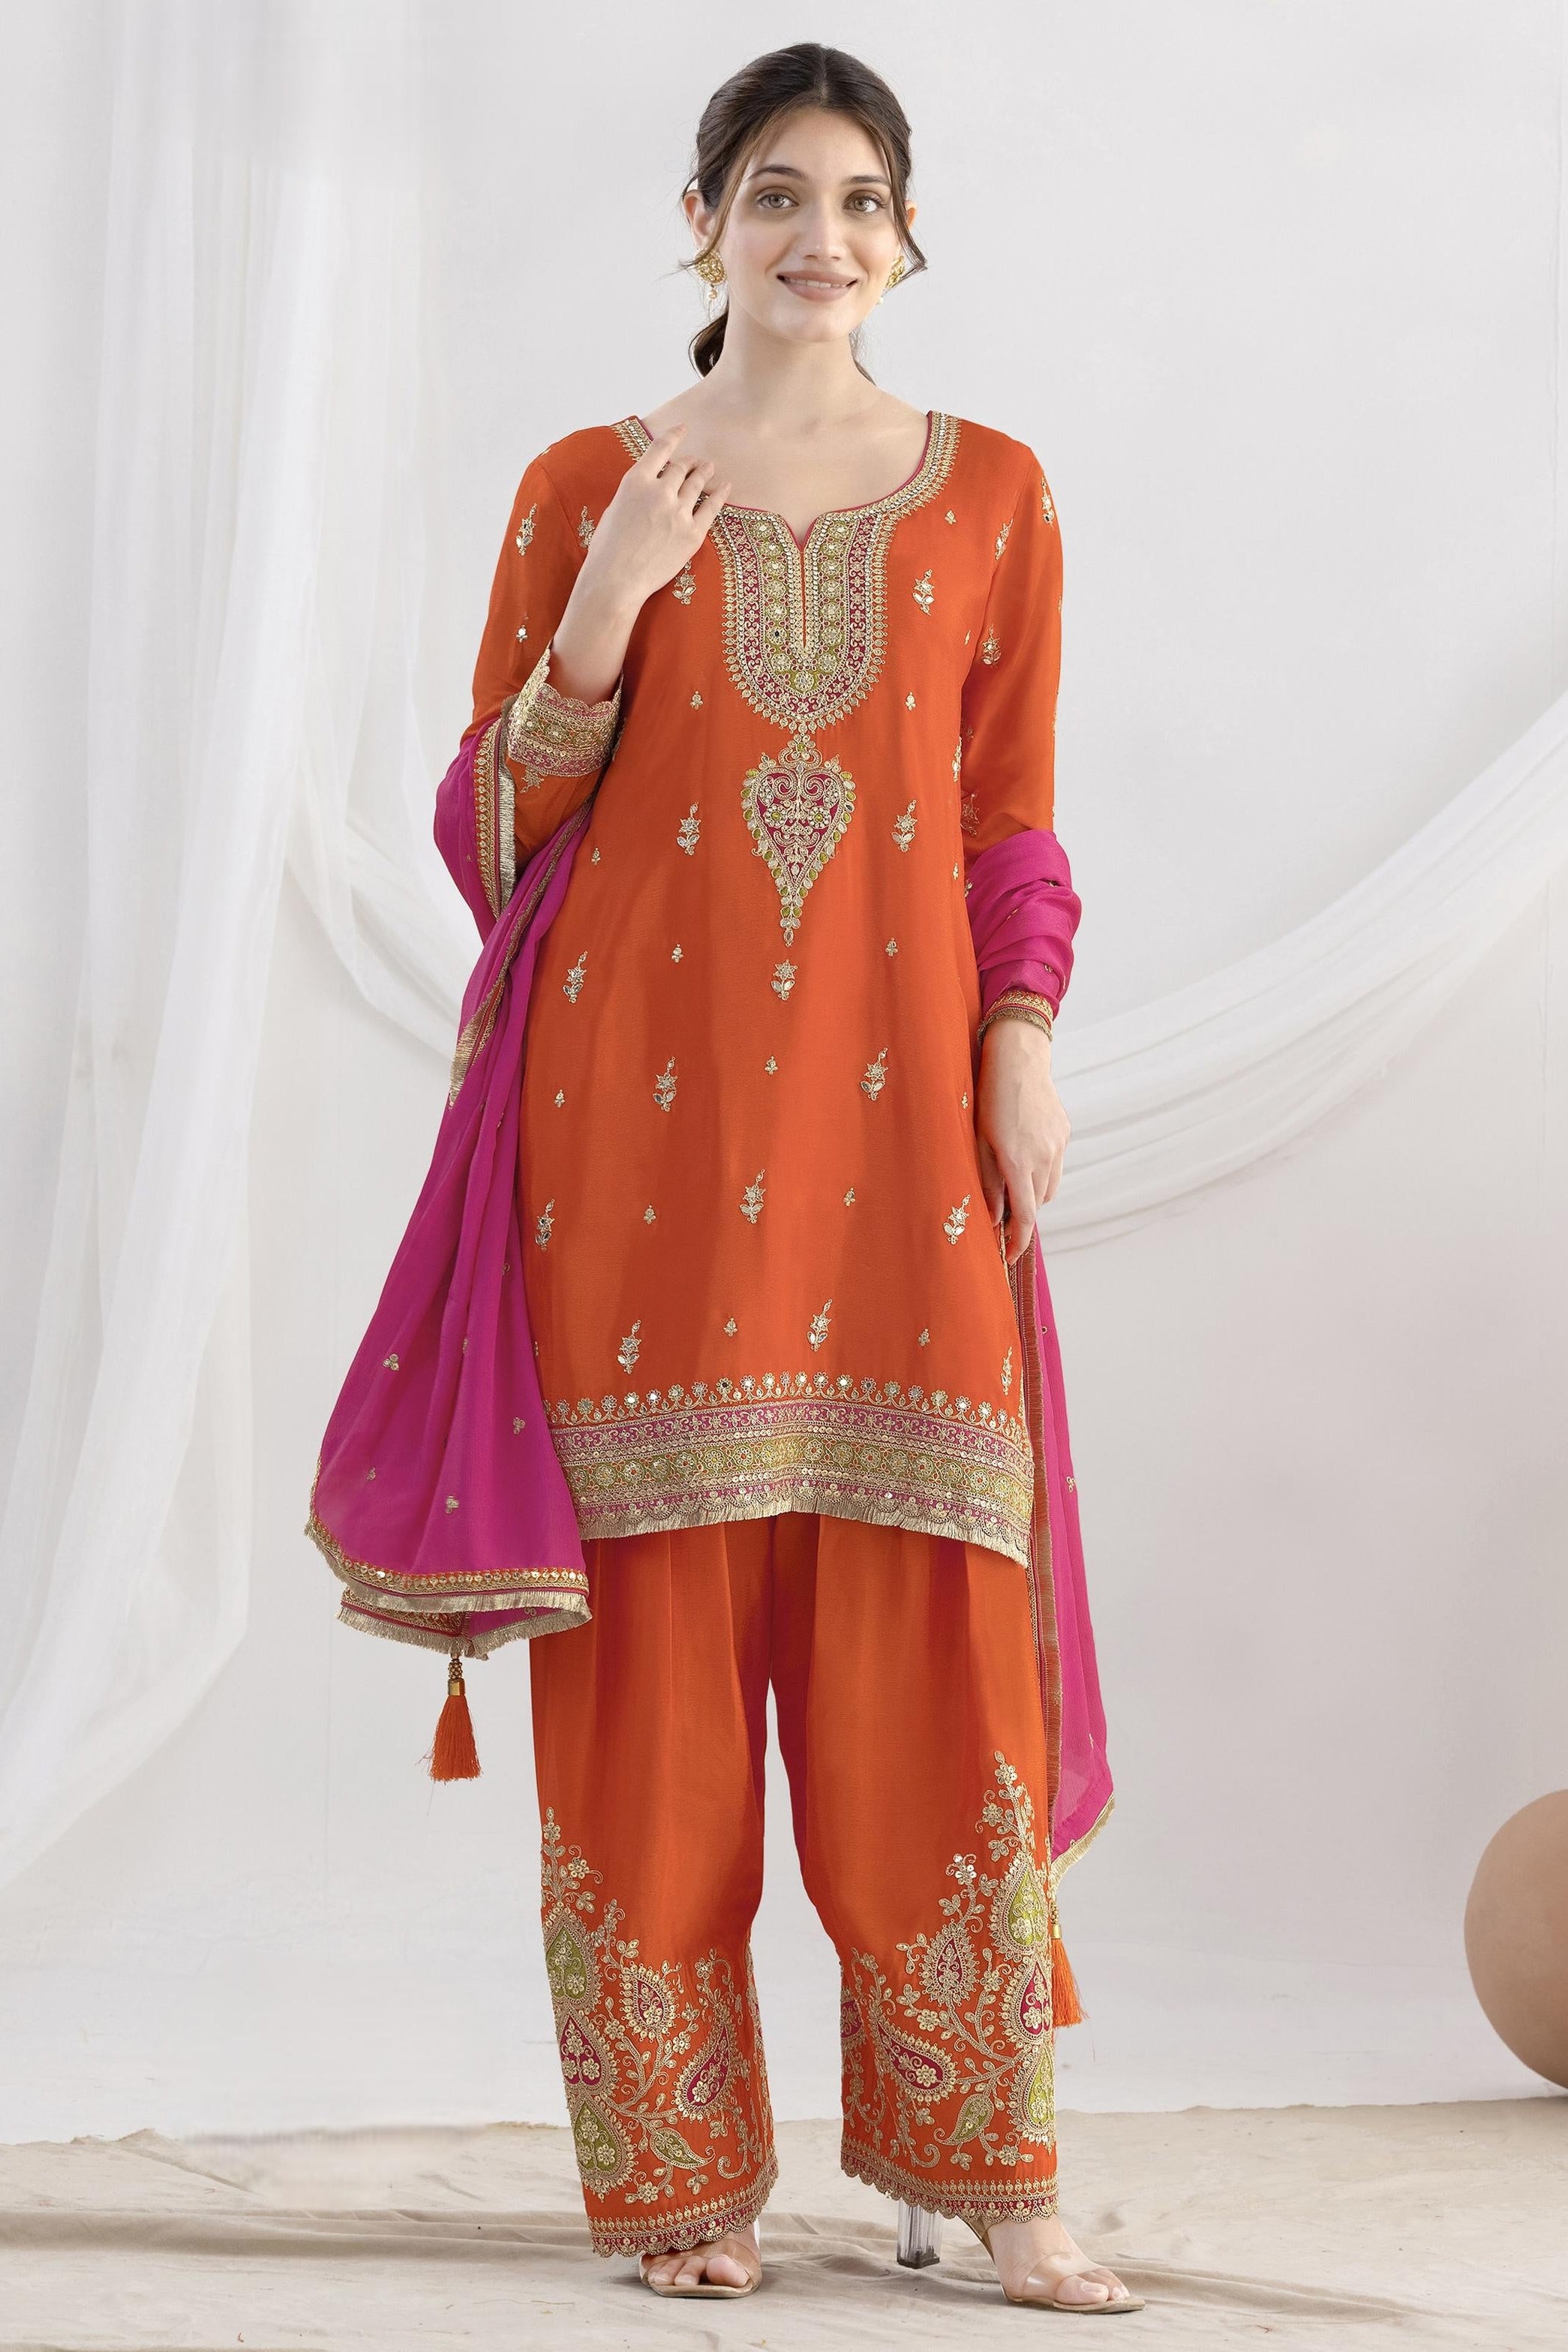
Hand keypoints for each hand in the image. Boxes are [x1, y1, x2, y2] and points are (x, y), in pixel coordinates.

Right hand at [550, 426, 729, 701]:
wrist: (616, 580)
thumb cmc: (607, 549)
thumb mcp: (615, 509)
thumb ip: (636, 493)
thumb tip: (650, 485)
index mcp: (635, 481)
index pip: (660, 448)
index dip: (674, 436)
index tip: (683, 429)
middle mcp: (659, 491)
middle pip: (681, 467)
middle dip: (689, 461)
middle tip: (695, 461)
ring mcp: (678, 512)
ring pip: (697, 483)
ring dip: (704, 473)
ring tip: (709, 468)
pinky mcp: (693, 533)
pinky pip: (712, 508)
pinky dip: (720, 495)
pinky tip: (725, 488)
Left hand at [975, 1019, 1068, 1266]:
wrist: (1018, 1059)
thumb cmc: (988, 1098)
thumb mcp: (979, 1142)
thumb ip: (988, 1182)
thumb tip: (994, 1217)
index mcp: (1019, 1162)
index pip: (1025, 1217)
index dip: (1018, 1242)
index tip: (1008, 1257)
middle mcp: (1044, 1158)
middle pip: (1038, 1204)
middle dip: (1021, 1213)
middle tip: (1001, 1209)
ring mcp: (1059, 1146)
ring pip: (1050, 1187)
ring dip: (1033, 1192)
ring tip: (1011, 1176)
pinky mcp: (1065, 1133)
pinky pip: (1056, 1164)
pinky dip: (1042, 1169)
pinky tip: (1025, 1150)